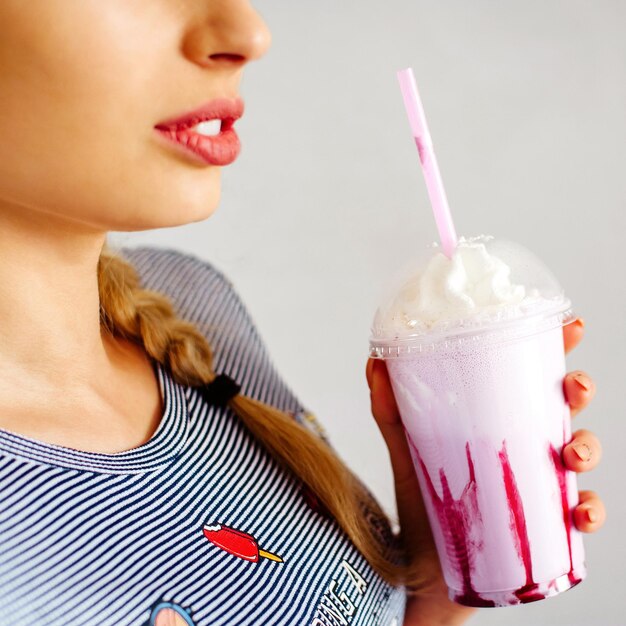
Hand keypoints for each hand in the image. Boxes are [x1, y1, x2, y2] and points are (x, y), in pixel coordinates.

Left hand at [365, 317, 604, 625]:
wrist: (420, 570)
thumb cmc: (421, 503)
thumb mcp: (405, 450)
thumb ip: (390, 410)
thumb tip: (373, 360)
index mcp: (494, 420)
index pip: (528, 376)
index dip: (555, 349)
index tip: (570, 328)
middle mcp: (521, 446)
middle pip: (563, 408)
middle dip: (578, 390)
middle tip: (574, 387)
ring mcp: (536, 484)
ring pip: (579, 455)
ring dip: (588, 447)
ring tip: (572, 454)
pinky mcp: (543, 525)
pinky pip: (579, 515)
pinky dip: (589, 510)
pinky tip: (577, 512)